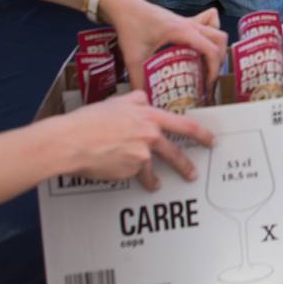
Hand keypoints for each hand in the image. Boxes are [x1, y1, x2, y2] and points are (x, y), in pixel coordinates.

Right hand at [60, 88, 214, 190]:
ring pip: (152, 171)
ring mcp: (140, 157)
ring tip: (155, 186)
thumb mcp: (117, 101)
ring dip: (154, 180)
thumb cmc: (90, 119)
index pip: (185, 125)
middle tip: (192, 174)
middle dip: (186, 167)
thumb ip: (135, 100)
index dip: (201, 134)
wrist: (72, 140)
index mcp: (149, 117)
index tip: (210, 140)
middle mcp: (149, 137)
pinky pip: (132, 175)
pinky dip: (126, 174)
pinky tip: (115, 170)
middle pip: (175, 154)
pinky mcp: (128, 172)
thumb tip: (143, 98)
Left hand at [99, 0, 226, 94]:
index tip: (207, 86)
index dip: (213, 70)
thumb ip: (139, 80)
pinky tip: (204, 44)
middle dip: (219, 61)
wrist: (124, 7)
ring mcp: (189, 21)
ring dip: (218, 48)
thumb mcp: (133, 57)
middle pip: (219, 40)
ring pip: (217, 31)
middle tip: (208, 78)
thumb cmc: (130, 27)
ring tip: (209, 65)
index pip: (210, 49)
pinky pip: (209, 21)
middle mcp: (190, 24)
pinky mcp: (185, 20)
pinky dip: (213, 31)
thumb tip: (146, 100)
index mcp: (182, 32)